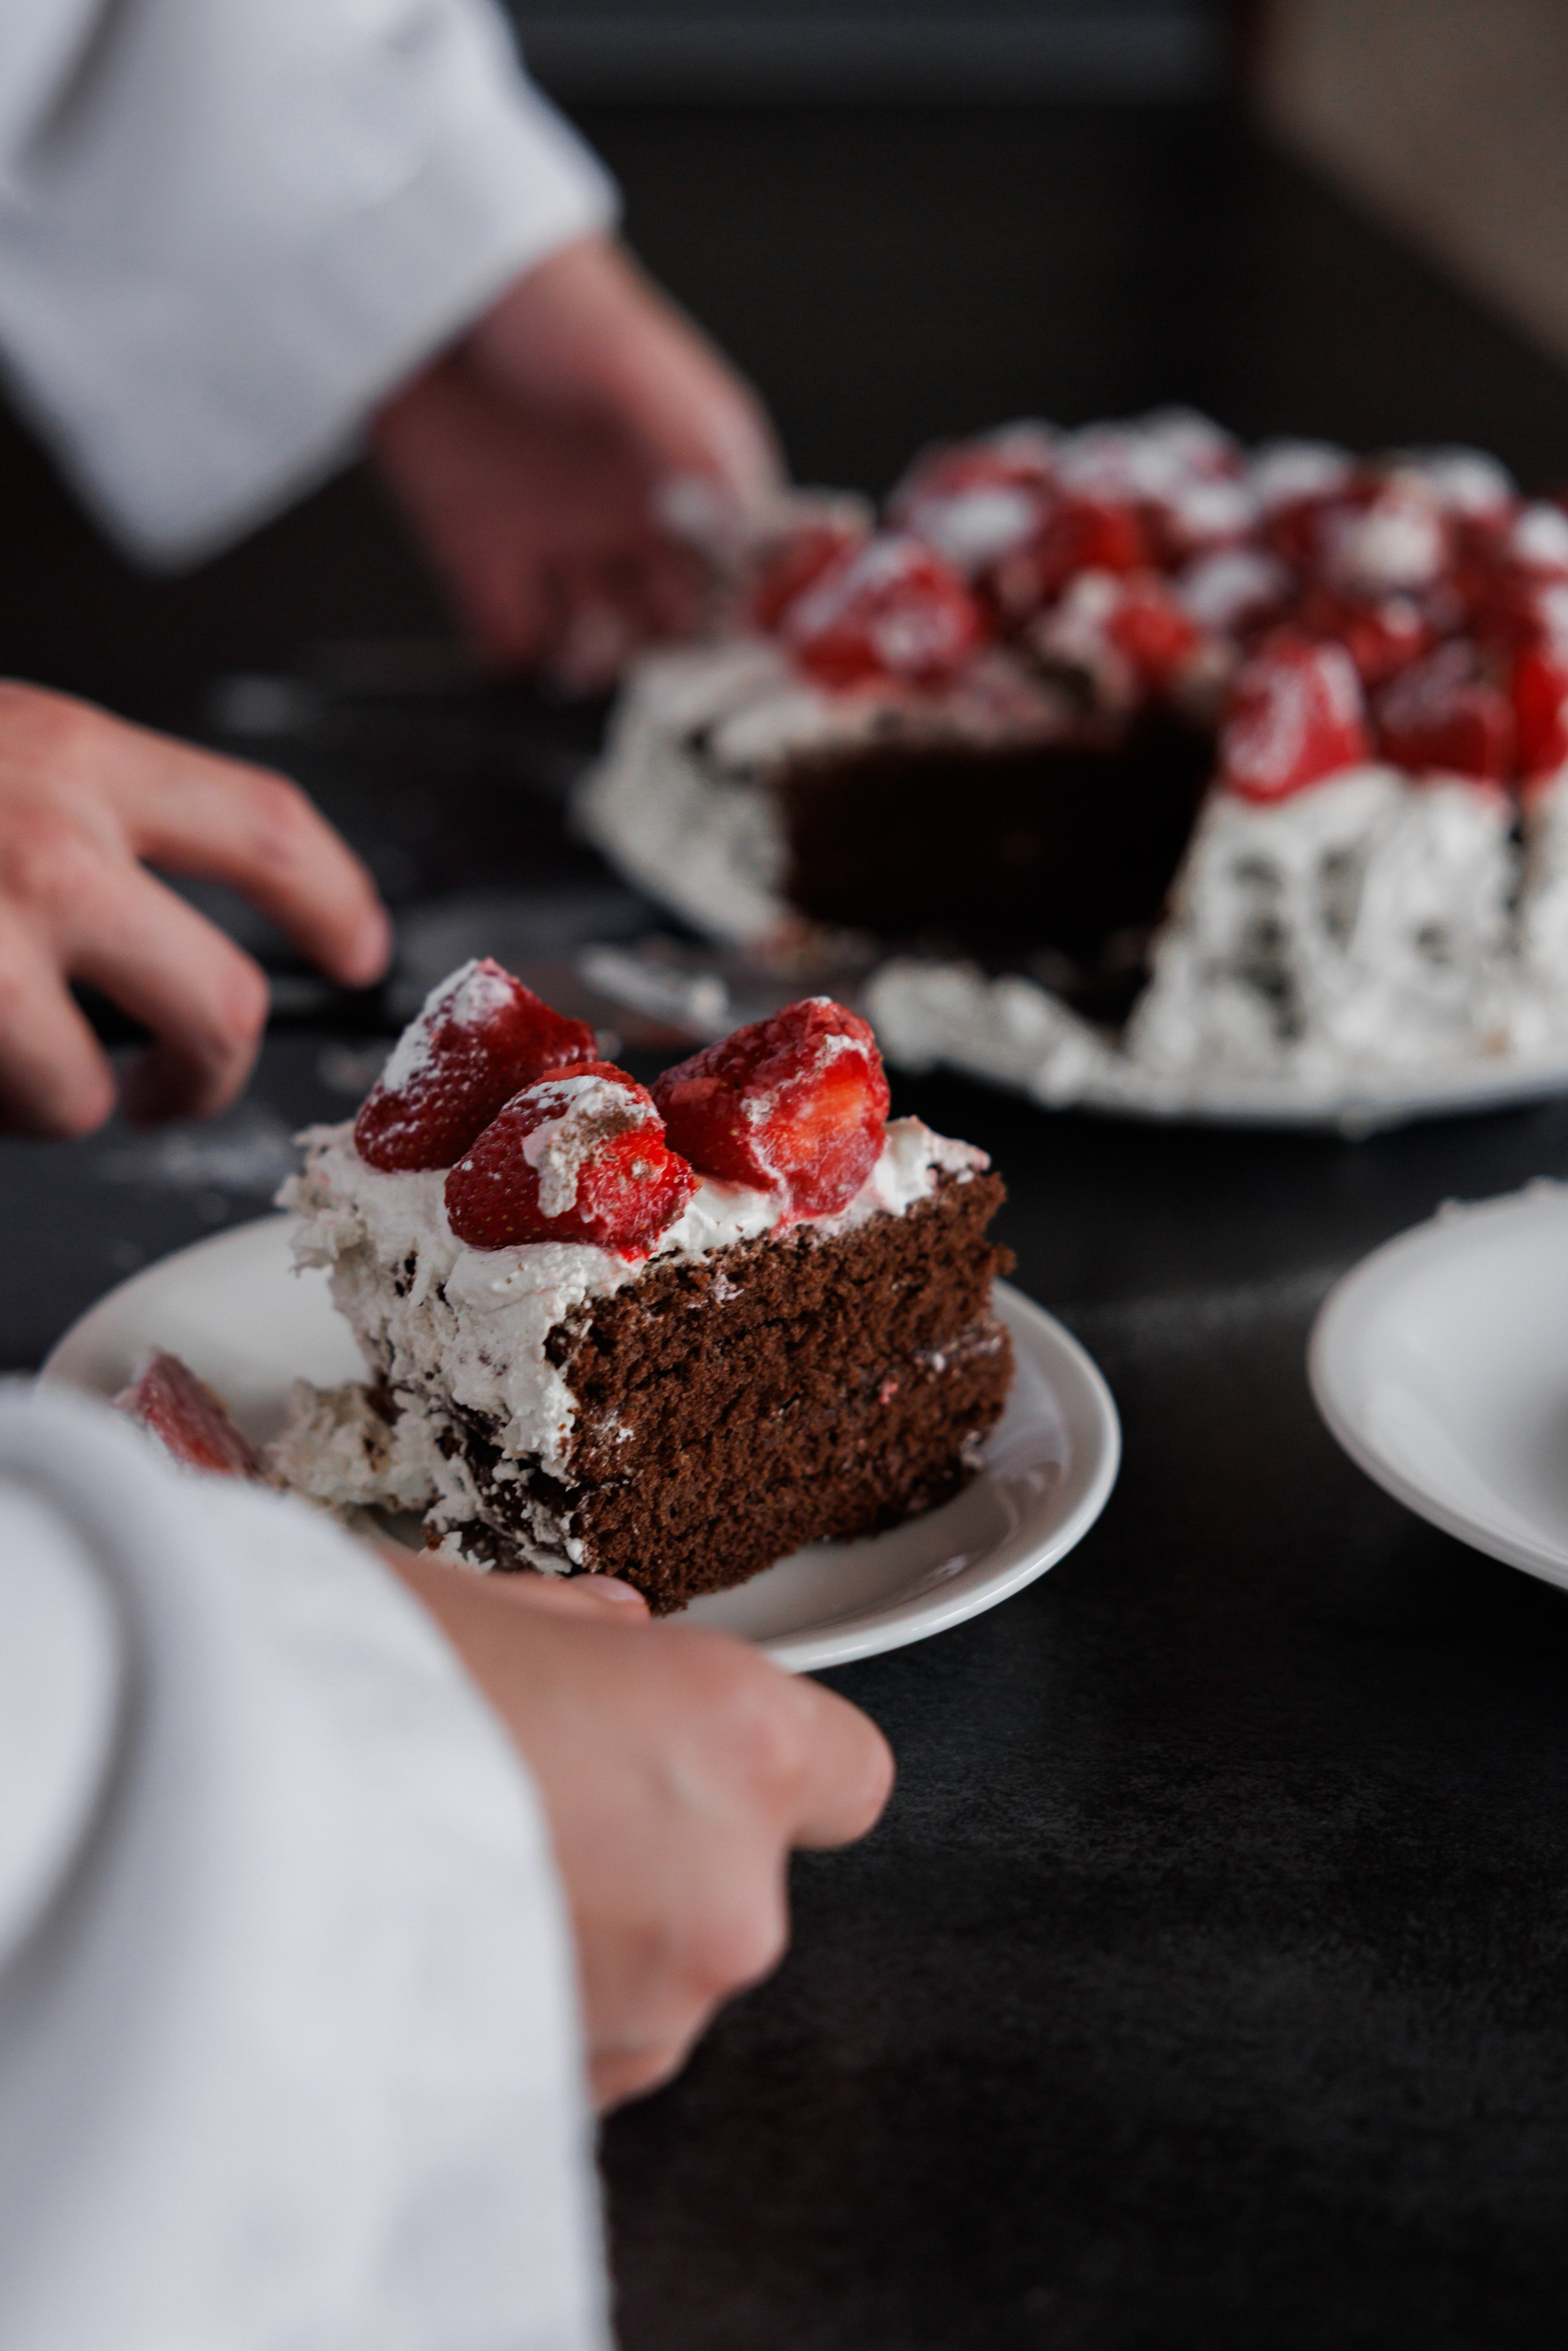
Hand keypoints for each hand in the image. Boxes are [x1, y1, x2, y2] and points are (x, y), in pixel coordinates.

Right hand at [0, 682, 389, 1136]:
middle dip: (208, 1074)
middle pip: (223, 998)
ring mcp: (1, 927)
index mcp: (77, 758)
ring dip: (66, 1102)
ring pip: (97, 1087)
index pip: (264, 827)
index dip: (332, 903)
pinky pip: (24, 1104)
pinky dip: (2, 1107)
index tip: (357, 949)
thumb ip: (70, 810)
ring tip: (18, 1075)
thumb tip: (132, 900)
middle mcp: (56, 838)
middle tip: (177, 1089)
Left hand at [370, 233, 783, 685]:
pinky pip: (515, 641)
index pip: (749, 565)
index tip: (736, 637)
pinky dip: (520, 660)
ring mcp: (565, 542)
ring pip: (607, 645)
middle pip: (683, 622)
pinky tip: (522, 644)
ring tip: (581, 644)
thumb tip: (741, 534)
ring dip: (601, 662)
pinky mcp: (487, 559)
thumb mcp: (626, 365)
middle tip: (656, 661)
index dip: (752, 610)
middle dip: (677, 656)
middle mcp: (639, 516)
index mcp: (696, 469)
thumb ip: (686, 448)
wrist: (421, 281)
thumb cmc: (539, 298)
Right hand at [387, 1553, 892, 2110]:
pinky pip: (592, 2032)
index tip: (709, 1749)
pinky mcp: (574, 2087)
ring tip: (464, 1865)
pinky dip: (539, 1994)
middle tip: (534, 1794)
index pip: (849, 1774)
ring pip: (663, 1965)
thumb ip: (589, 1636)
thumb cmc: (351, 1692)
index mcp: (737, 1742)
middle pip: (741, 1874)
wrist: (223, 1824)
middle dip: (657, 1842)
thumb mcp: (482, 1606)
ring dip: (595, 1927)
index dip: (780, 1759)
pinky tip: (443, 1934)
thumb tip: (615, 1636)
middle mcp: (726, 1887)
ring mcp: (655, 2007)